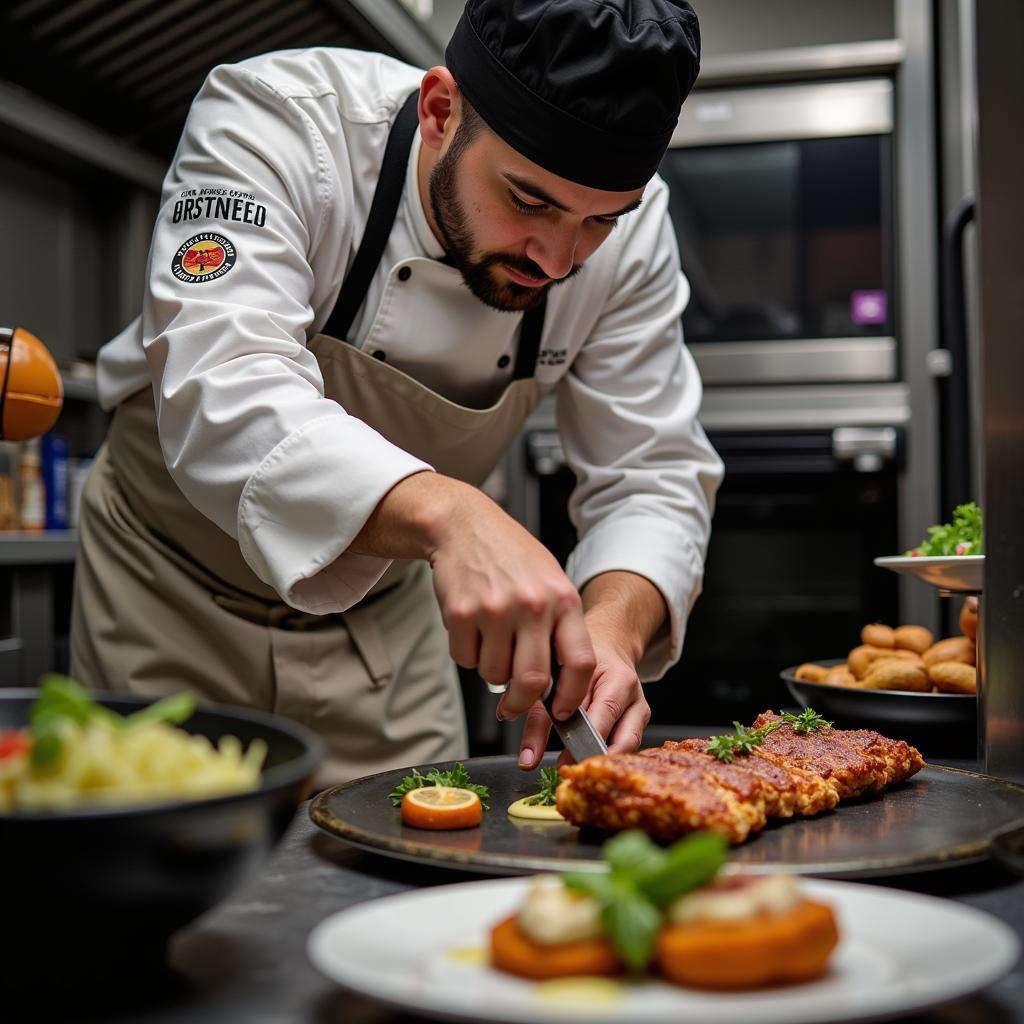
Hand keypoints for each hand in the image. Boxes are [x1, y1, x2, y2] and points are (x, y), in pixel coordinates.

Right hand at [426, 486, 594, 722]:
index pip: (580, 663)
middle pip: (532, 682)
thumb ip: (559, 628)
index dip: (572, 696)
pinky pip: (466, 660)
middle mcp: (532, 605)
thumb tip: (558, 685)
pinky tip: (472, 626)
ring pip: (495, 675)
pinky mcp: (460, 613)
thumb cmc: (512, 557)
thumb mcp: (551, 582)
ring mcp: (495, 610)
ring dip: (492, 671)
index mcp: (563, 599)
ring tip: (491, 640)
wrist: (465, 525)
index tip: (563, 711)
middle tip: (515, 704)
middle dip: (523, 703)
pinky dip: (468, 654)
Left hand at [517, 632, 650, 768]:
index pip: (605, 713)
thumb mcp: (554, 684)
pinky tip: (590, 762)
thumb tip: (527, 758)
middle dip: (597, 757)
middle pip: (624, 738)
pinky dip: (609, 757)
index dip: (585, 740)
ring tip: (579, 770)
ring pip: (629, 747)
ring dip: (604, 761)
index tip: (564, 762)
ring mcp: (641, 710)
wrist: (602, 649)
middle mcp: (634, 695)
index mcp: (617, 678)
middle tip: (572, 771)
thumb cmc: (576, 663)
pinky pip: (628, 746)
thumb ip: (539, 722)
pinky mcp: (640, 722)